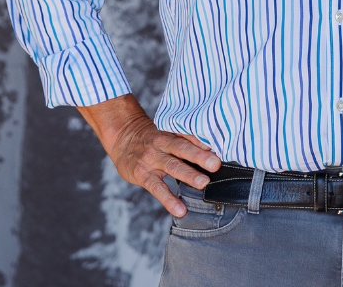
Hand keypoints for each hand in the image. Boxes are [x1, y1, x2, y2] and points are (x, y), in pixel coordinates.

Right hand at [78, 94, 221, 217]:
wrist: (122, 137)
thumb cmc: (151, 137)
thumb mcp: (166, 132)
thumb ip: (186, 140)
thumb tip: (214, 150)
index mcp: (170, 133)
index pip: (187, 134)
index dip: (202, 140)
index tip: (220, 145)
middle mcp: (161, 143)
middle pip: (182, 148)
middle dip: (199, 156)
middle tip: (216, 164)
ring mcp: (151, 159)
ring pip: (172, 166)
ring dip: (188, 174)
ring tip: (203, 183)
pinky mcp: (142, 175)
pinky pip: (157, 188)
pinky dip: (169, 199)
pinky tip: (180, 210)